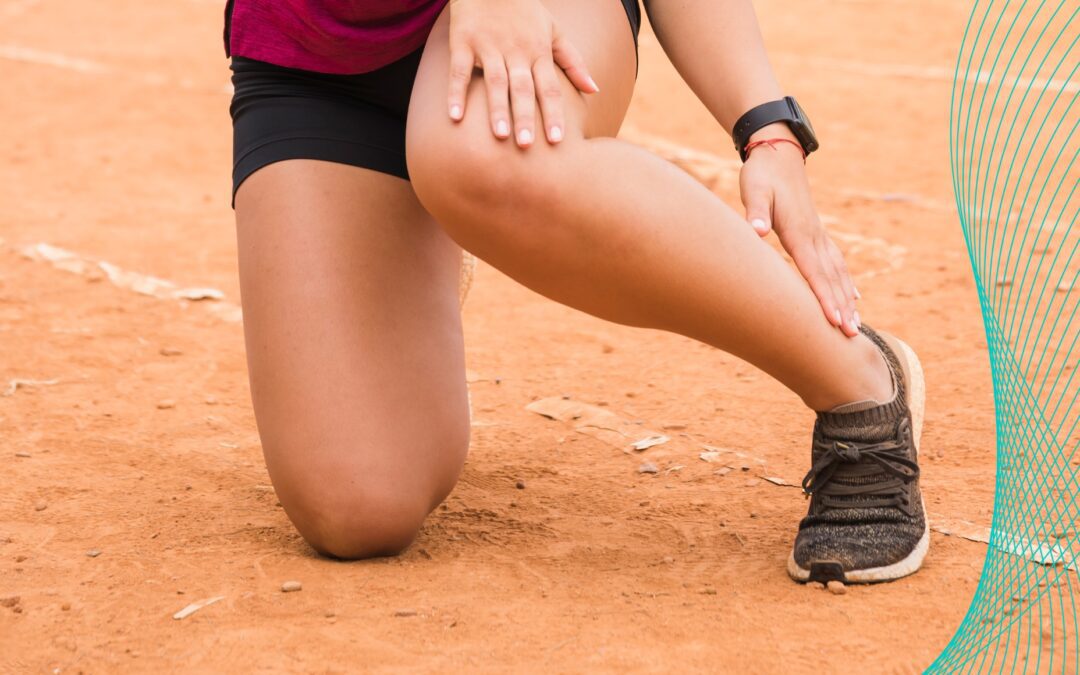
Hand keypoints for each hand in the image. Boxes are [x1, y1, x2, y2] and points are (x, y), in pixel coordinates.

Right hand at [447, 0, 598, 146]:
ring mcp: (488, 46)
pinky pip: (458, 71)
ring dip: (497, 108)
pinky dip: (456, 93)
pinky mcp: (463, 42)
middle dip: (526, 117)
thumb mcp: (554, 31)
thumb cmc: (525, 11)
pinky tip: (455, 117)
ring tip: (500, 135)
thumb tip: (594, 90)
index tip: (557, 140)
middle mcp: (515, 51)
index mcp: (538, 51)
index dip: (553, 114)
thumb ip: (573, 62)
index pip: (549, 87)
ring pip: (495, 81)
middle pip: (523, 88)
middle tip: (527, 146)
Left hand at [739, 126, 860, 336]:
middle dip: (842, 307)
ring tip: (857, 325)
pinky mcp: (816, 232)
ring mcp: (818, 234)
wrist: (777, 153)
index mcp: (799, 231)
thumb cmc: (762, 174)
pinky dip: (846, 282)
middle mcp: (814, 236)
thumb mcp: (755, 190)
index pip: (813, 271)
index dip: (824, 297)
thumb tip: (757, 231)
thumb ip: (756, 212)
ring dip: (847, 299)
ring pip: (838, 273)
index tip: (834, 320)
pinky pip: (836, 263)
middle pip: (831, 278)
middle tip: (853, 335)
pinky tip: (854, 296)